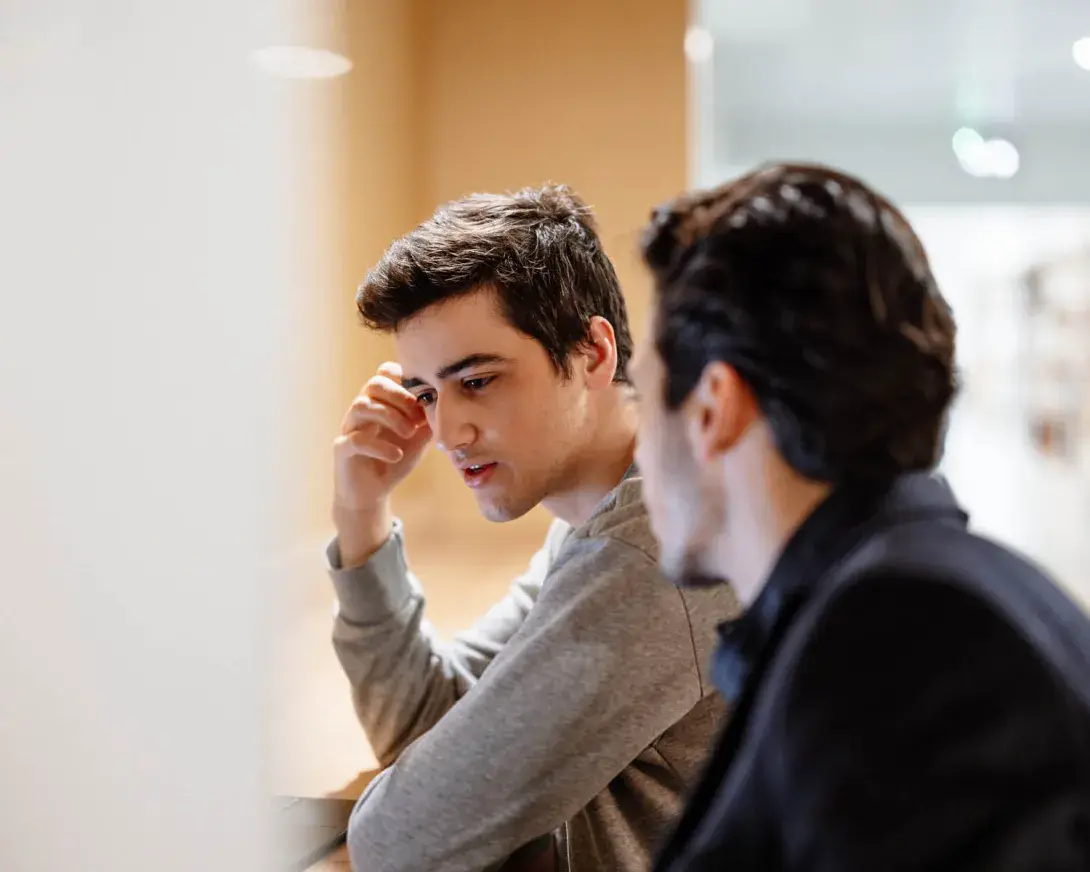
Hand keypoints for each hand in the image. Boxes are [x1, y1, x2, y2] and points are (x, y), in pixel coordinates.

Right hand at [332, 362, 431, 563]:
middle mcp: (363, 409)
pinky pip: (354, 439)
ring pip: (361, 405)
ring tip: (409, 434)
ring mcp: (350, 427)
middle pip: (374, 383)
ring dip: (390, 417)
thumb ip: (431, 420)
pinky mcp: (342, 449)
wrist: (373, 491)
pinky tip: (395, 455)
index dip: (406, 380)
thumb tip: (451, 405)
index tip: (424, 400)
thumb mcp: (420, 438)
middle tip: (418, 417)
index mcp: (380, 401)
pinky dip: (379, 446)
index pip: (386, 372)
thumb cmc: (395, 457)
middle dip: (401, 397)